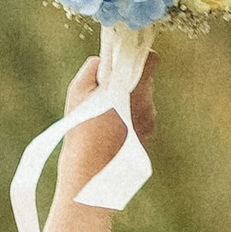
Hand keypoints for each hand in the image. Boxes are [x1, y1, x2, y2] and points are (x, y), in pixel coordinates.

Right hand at [58, 44, 156, 187]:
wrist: (90, 175)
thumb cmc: (82, 131)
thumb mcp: (78, 91)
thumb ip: (93, 68)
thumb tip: (102, 61)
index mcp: (136, 88)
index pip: (151, 59)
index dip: (139, 57)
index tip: (123, 62)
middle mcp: (148, 105)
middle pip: (144, 83)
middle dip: (128, 84)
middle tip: (106, 94)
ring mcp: (149, 124)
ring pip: (142, 104)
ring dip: (128, 105)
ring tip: (104, 119)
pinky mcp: (146, 141)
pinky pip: (140, 123)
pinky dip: (128, 124)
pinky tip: (109, 135)